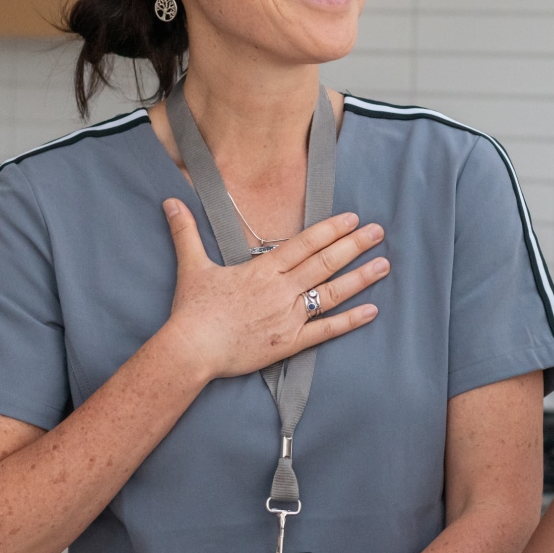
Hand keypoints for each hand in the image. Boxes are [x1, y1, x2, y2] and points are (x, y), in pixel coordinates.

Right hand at [158, 200, 386, 380]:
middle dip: (354, 246)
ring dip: (359, 279)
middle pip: (324, 263)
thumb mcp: (192, 266)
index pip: (304, 244)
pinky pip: (325, 331)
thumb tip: (170, 202)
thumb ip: (186, 232)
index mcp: (263, 270)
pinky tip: (371, 312)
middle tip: (379, 232)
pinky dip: (349, 322)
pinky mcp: (289, 343)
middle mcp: (281, 290)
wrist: (191, 349)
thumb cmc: (192, 310)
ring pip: (331, 294)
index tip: (352, 218)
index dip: (331, 230)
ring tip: (384, 265)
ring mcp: (288, 317)